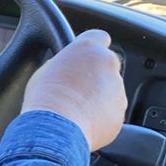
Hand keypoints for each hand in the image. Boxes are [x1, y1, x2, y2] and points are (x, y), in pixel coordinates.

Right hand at [20, 29, 127, 151]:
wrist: (57, 128)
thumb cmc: (46, 98)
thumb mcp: (45, 70)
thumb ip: (62, 63)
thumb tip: (65, 68)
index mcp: (88, 49)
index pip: (99, 36)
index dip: (92, 47)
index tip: (85, 56)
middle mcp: (108, 65)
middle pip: (106, 65)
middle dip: (95, 75)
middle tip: (75, 86)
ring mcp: (118, 89)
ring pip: (110, 90)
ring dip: (98, 96)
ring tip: (76, 107)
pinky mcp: (121, 112)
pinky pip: (111, 111)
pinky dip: (101, 115)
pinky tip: (82, 120)